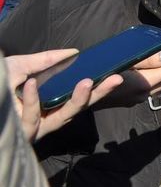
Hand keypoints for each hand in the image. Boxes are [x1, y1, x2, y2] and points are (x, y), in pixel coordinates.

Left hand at [6, 49, 122, 141]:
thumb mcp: (18, 66)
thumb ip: (45, 60)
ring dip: (75, 99)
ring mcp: (32, 128)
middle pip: (78, 109)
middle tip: (114, 80)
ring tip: (86, 81)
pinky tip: (31, 84)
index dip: (98, 89)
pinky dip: (32, 101)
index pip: (78, 97)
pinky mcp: (22, 133)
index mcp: (48, 103)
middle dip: (97, 95)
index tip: (116, 75)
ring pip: (60, 119)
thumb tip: (73, 52)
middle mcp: (44, 118)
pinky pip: (31, 119)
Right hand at [96, 50, 160, 108]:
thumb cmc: (97, 72)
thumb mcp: (122, 60)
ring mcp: (135, 100)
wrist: (74, 94)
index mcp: (143, 84)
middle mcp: (142, 94)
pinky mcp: (129, 100)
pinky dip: (159, 76)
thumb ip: (147, 59)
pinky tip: (156, 67)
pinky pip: (152, 87)